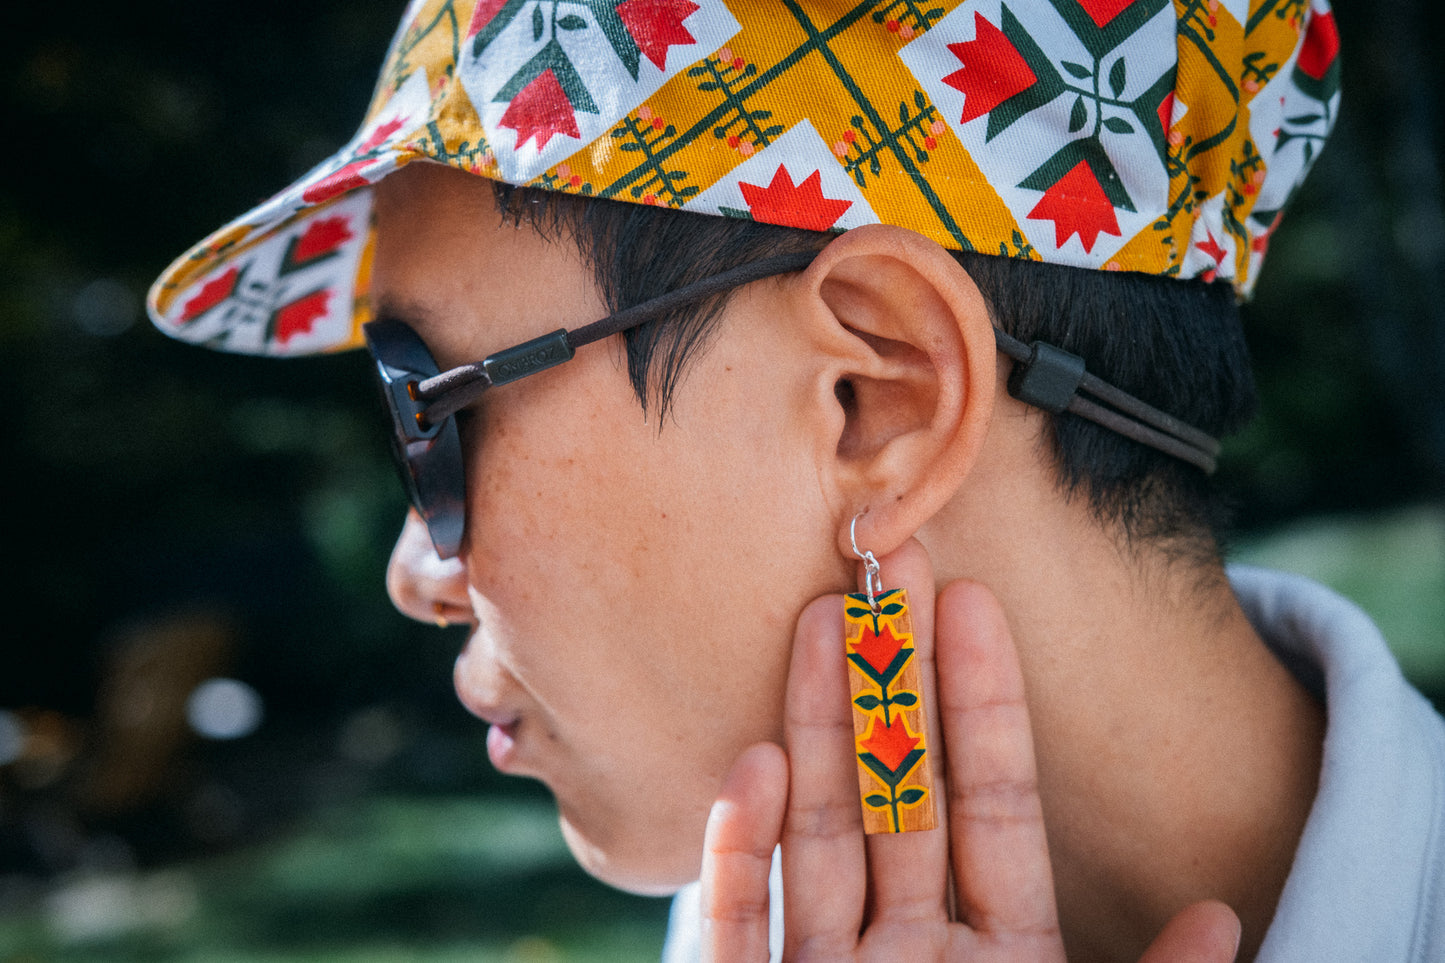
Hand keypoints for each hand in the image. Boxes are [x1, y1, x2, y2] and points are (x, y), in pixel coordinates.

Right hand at [699, 539, 1239, 961]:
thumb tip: (1230, 910)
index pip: (991, 807)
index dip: (982, 702)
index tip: (970, 602)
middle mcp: (904, 956)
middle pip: (895, 796)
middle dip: (885, 685)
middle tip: (879, 575)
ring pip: (816, 836)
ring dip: (810, 732)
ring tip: (816, 628)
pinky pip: (744, 926)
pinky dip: (740, 854)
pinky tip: (750, 768)